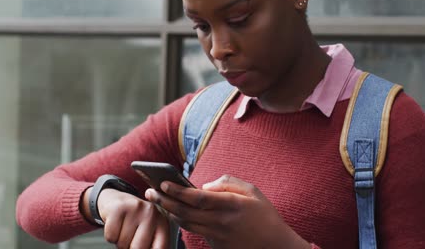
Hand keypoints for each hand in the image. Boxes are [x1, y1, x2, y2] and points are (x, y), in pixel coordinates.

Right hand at [94, 188, 168, 248]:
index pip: (161, 247)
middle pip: (139, 247)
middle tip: (130, 239)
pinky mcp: (118, 208)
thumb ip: (151, 244)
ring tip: (123, 230)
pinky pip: (111, 236)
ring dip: (120, 242)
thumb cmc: (134, 220)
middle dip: (130, 248)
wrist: (116, 200)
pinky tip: (116, 225)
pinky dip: (111, 236)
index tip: (142, 248)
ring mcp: (135, 208)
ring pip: (123, 243)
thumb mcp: (148, 231)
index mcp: (162, 222)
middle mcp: (151, 212)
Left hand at [145, 175, 309, 248]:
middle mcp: (220, 222)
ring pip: (185, 224)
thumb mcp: (252, 191)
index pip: (196, 198)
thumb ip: (227, 183)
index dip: (177, 190)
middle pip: (184, 212)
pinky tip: (174, 213)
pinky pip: (194, 232)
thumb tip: (203, 185)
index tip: (163, 182)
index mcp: (230, 205)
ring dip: (168, 212)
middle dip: (164, 201)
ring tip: (157, 201)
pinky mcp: (216, 246)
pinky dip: (182, 222)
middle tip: (149, 192)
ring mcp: (217, 236)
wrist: (275, 245)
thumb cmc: (264, 214)